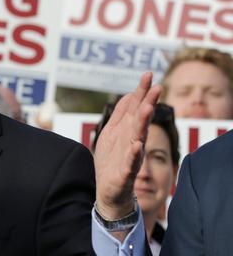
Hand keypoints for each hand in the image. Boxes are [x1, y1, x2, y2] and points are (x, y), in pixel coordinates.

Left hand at [94, 72, 160, 219]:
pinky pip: (131, 163)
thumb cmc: (113, 160)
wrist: (110, 192)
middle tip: (157, 87)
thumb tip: (130, 93)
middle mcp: (132, 141)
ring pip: (138, 137)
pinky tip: (137, 146)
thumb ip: (121, 115)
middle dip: (148, 103)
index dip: (142, 92)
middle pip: (140, 119)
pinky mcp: (125, 173)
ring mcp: (131, 156)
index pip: (136, 108)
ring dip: (143, 123)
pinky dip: (134, 154)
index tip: (148, 75)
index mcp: (127, 131)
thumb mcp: (113, 133)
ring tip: (147, 108)